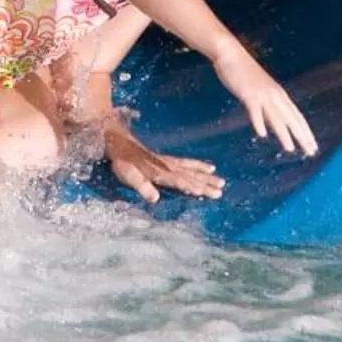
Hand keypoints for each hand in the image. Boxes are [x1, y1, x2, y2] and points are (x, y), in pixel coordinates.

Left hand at [106, 122, 223, 203]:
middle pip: (190, 177)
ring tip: (222, 182)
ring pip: (193, 170)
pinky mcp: (170, 160)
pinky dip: (200, 165)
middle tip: (221, 191)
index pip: (180, 182)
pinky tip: (209, 167)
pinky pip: (189, 163)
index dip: (192, 188)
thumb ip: (142, 187)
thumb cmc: (123, 163)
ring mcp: (171, 162)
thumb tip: (155, 199)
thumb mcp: (129, 176)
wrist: (120, 142)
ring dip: (207, 176)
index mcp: (160, 173)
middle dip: (206, 184)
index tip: (206, 193)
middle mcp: (169, 167)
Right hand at [211, 40, 317, 157]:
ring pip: (276, 117)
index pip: (297, 116)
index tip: (312, 146)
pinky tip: (262, 134)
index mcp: (279, 94)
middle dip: (302, 136)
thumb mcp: (260, 92)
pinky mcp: (248, 94)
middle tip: (311, 152)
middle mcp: (275, 95)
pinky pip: (255, 110)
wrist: (231, 54)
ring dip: (283, 134)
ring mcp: (262, 94)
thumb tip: (270, 125)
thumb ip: (266, 108)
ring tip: (290, 148)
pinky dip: (259, 121)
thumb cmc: (244, 72)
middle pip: (291, 119)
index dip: (305, 132)